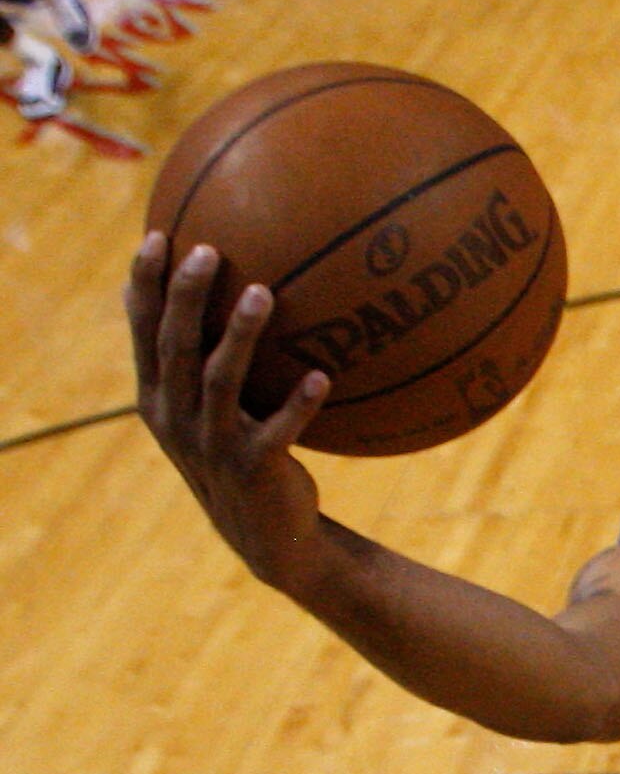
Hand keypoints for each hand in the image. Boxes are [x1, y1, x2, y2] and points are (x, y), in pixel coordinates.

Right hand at [127, 233, 338, 592]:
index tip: (157, 236)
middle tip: (207, 250)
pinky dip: (299, 403)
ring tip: (264, 292)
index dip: (145, 285)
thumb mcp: (214, 412)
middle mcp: (178, 418)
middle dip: (186, 296)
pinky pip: (279, 429)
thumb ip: (206, 362)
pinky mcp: (255, 469)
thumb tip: (226, 290)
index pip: (143, 331)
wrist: (271, 537)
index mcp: (159, 398)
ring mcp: (214, 445)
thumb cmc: (245, 456)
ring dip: (241, 335)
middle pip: (175, 346)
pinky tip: (322, 376)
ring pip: (220, 381)